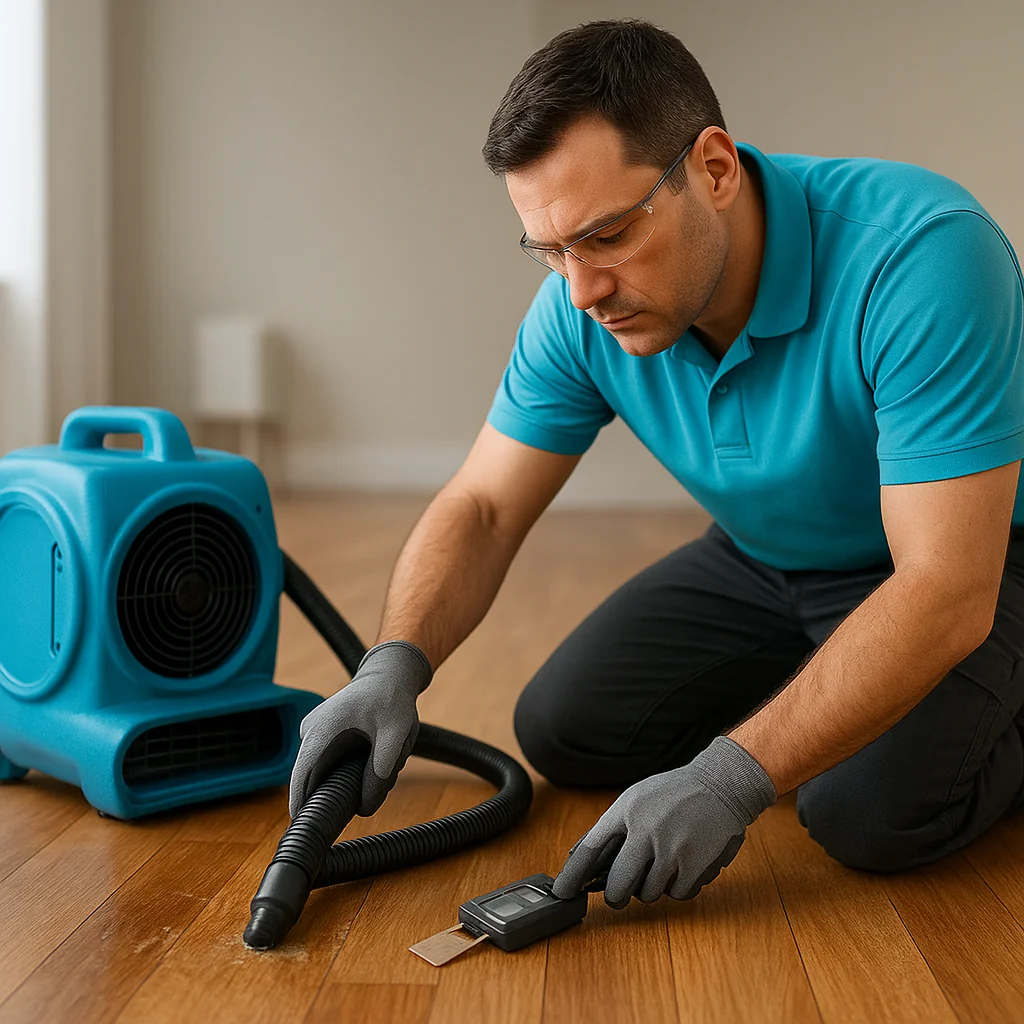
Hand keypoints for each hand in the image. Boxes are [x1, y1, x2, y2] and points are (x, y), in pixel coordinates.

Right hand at [288, 640, 431, 817]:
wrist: (390, 673)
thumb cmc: (391, 698)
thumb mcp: (394, 736)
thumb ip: (381, 772)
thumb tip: (365, 807)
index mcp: (321, 729)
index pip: (300, 774)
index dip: (298, 802)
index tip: (301, 825)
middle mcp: (311, 731)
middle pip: (313, 776)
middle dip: (338, 790)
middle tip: (367, 792)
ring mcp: (315, 733)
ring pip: (325, 771)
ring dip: (348, 777)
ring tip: (383, 758)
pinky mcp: (323, 736)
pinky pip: (330, 762)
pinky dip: (348, 769)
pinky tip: (374, 756)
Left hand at [551, 736, 775, 908]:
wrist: (722, 784)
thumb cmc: (675, 793)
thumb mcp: (637, 797)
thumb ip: (614, 827)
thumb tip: (585, 860)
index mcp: (626, 810)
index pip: (590, 848)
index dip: (573, 874)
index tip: (563, 891)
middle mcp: (645, 831)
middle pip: (618, 885)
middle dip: (616, 895)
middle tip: (619, 895)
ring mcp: (670, 850)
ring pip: (648, 894)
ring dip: (653, 886)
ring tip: (664, 863)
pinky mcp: (694, 865)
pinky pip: (677, 894)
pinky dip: (679, 886)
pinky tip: (685, 863)